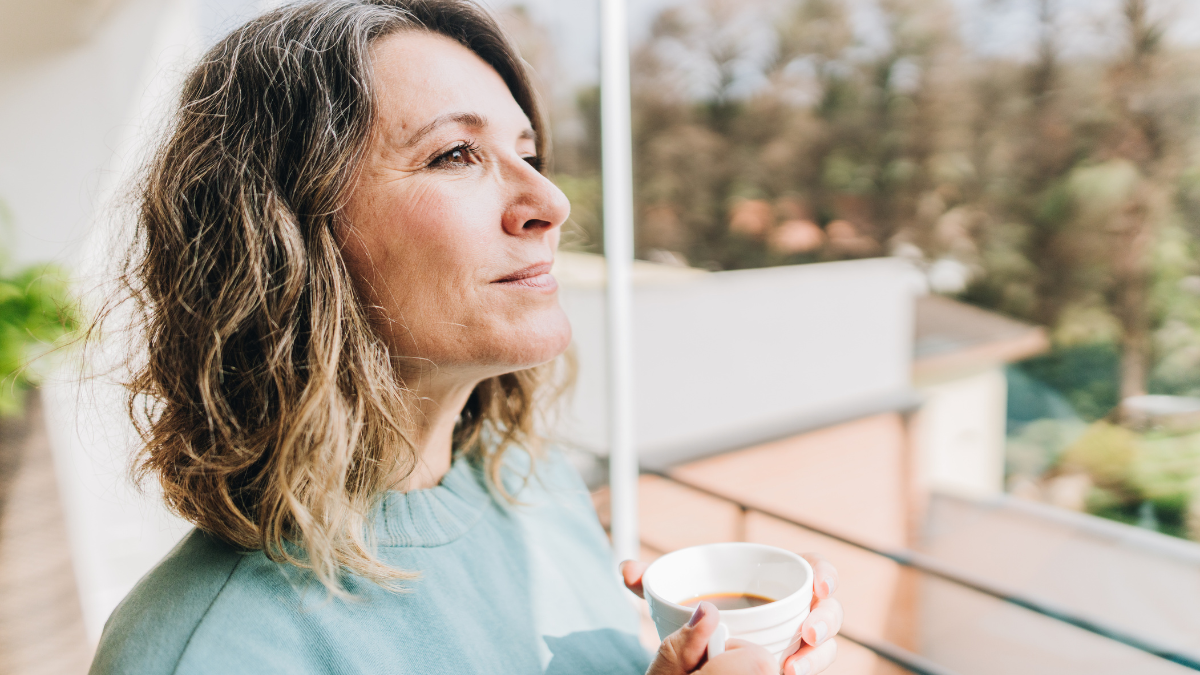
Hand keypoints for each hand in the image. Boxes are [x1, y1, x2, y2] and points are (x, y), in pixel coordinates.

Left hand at [623, 554, 840, 674]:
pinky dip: (808, 670)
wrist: (701, 655)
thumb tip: (626, 569)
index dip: (825, 574)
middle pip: (828, 610)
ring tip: (794, 668)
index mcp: (775, 580)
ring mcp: (798, 641)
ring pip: (826, 645)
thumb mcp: (674, 599)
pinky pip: (812, 666)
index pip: (814, 569)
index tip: (819, 586)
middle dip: (826, 620)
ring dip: (818, 655)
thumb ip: (652, 584)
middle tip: (808, 634)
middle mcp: (794, 610)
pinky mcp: (795, 663)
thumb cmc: (698, 613)